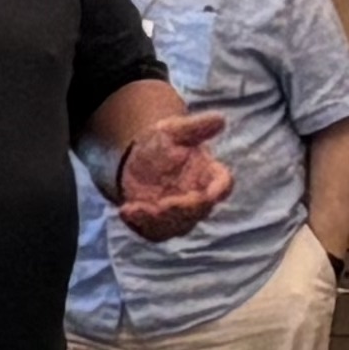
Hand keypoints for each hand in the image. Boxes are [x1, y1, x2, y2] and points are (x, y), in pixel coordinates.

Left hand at [112, 115, 233, 238]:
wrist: (137, 158)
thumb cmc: (164, 143)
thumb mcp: (175, 130)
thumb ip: (196, 127)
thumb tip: (219, 118)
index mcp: (209, 175)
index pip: (223, 184)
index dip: (219, 189)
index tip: (211, 193)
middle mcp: (199, 198)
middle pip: (200, 210)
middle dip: (184, 209)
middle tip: (166, 204)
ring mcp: (180, 213)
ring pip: (177, 225)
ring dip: (159, 220)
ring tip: (138, 208)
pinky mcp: (159, 222)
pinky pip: (154, 231)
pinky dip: (140, 224)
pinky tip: (125, 210)